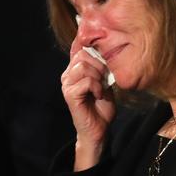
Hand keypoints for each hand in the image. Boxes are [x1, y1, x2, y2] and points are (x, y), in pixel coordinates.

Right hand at [61, 40, 115, 169]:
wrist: (99, 127)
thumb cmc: (102, 104)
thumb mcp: (105, 80)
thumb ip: (102, 66)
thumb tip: (108, 49)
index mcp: (75, 69)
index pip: (81, 48)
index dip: (96, 51)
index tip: (106, 61)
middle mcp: (68, 74)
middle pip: (83, 55)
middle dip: (100, 64)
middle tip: (106, 77)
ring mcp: (67, 84)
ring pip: (84, 67)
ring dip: (99, 76)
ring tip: (102, 87)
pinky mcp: (69, 95)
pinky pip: (86, 82)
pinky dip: (97, 87)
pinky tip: (99, 95)